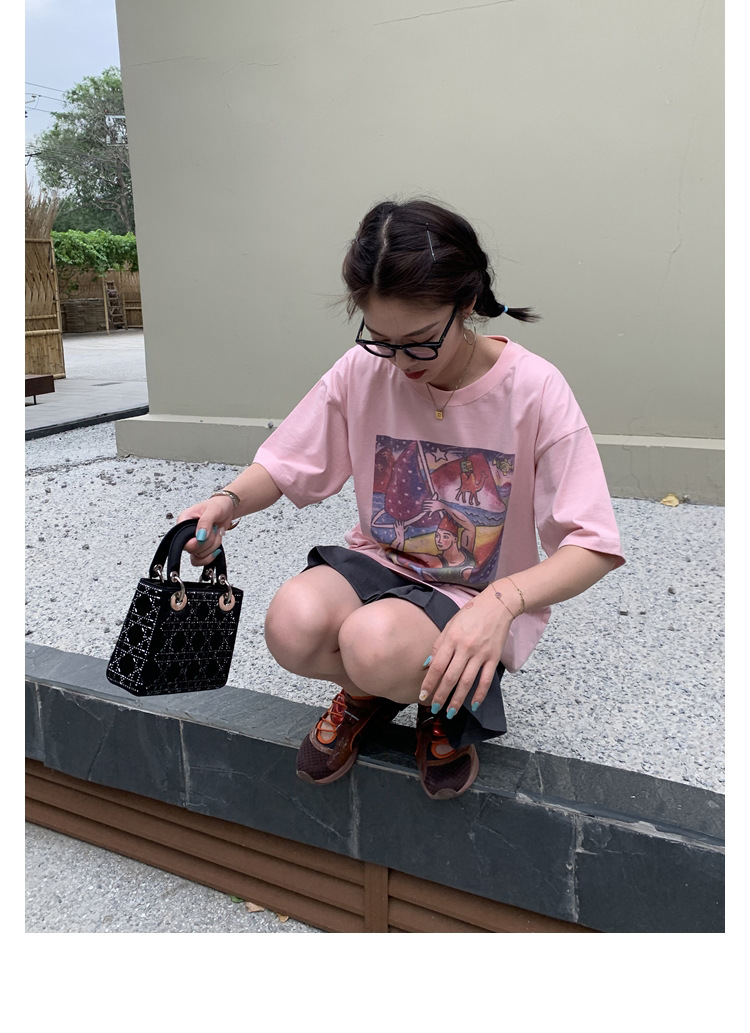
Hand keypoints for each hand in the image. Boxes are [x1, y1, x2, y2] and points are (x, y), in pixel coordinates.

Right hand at [176, 496, 235, 566]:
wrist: (227, 508)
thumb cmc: (219, 505)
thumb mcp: (213, 510)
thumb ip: (205, 522)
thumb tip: (200, 537)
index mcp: (184, 520)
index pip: (181, 538)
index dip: (194, 541)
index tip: (204, 536)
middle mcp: (186, 532)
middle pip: (191, 549)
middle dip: (208, 542)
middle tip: (214, 529)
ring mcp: (193, 540)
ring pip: (198, 554)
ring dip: (212, 546)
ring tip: (216, 533)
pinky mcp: (200, 547)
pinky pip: (200, 559)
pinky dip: (210, 556)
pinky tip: (216, 548)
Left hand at [419, 591, 512, 716]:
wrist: (497, 605)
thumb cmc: (470, 614)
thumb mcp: (449, 625)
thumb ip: (438, 645)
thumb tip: (426, 665)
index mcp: (451, 639)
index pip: (437, 666)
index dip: (429, 683)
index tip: (422, 695)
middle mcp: (465, 648)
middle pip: (450, 677)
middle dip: (441, 696)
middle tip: (434, 708)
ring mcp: (480, 654)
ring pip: (467, 682)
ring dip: (457, 700)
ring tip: (450, 712)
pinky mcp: (493, 658)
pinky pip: (485, 680)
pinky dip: (479, 694)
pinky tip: (473, 705)